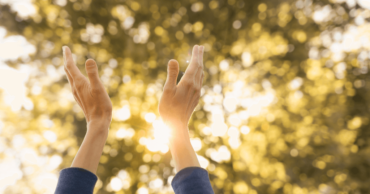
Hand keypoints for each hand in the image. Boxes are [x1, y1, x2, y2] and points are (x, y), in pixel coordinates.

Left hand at [62, 46, 111, 172]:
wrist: (98, 122)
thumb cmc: (100, 105)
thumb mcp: (98, 87)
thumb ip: (93, 74)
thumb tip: (89, 60)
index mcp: (79, 83)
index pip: (70, 66)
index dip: (68, 56)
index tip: (65, 47)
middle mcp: (75, 87)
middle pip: (68, 71)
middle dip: (67, 60)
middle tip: (66, 51)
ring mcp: (77, 93)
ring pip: (70, 78)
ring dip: (69, 68)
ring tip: (70, 63)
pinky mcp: (81, 98)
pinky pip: (74, 84)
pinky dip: (74, 76)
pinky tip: (78, 80)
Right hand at [158, 45, 203, 171]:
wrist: (176, 126)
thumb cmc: (169, 109)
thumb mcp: (167, 90)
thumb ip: (171, 74)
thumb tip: (173, 59)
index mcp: (188, 82)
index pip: (194, 65)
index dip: (196, 55)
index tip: (197, 46)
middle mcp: (195, 86)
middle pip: (199, 68)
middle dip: (199, 57)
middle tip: (200, 47)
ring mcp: (197, 92)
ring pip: (201, 75)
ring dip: (200, 65)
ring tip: (199, 58)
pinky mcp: (196, 97)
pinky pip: (199, 81)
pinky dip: (199, 73)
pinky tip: (198, 74)